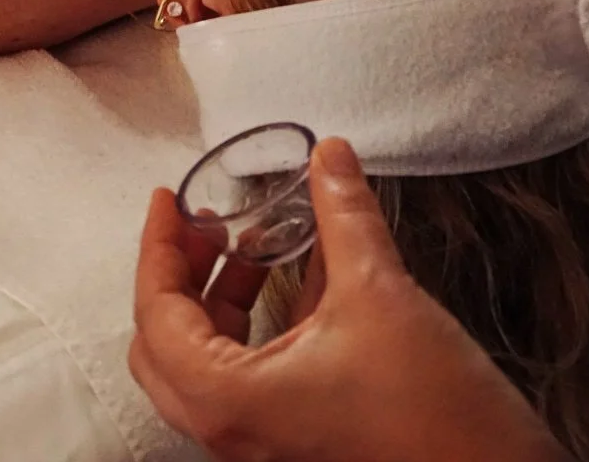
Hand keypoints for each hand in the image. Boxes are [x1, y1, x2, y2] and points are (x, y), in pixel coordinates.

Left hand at [130, 139, 571, 461]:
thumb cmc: (431, 412)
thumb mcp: (380, 292)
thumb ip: (344, 216)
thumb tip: (328, 155)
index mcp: (227, 397)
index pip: (157, 312)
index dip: (159, 246)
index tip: (168, 198)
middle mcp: (229, 429)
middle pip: (163, 343)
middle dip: (180, 275)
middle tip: (206, 224)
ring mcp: (259, 440)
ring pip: (204, 362)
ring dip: (218, 299)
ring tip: (250, 245)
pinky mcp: (293, 439)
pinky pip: (248, 377)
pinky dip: (255, 326)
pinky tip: (297, 279)